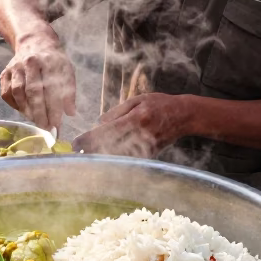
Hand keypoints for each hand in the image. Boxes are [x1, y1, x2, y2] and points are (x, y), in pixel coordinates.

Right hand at [0, 32, 75, 131]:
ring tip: (37, 121)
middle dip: (39, 112)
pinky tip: (25, 112)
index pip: (51, 88)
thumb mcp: (67, 70)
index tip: (57, 124)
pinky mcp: (4, 74)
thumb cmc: (53, 60)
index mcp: (48, 61)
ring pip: (18, 93)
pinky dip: (16, 106)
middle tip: (46, 127)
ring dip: (27, 111)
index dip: (53, 108)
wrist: (33, 42)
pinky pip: (7, 94)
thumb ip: (69, 91)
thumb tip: (70, 113)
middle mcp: (29, 62)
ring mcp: (14, 68)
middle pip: (32, 91)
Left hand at [73, 93, 193, 155]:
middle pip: (110, 146)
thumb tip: (99, 122)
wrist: (184, 115)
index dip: (89, 138)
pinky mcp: (151, 154)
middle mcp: (140, 134)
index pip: (107, 131)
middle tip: (76, 152)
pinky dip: (116, 160)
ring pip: (118, 156)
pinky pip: (130, 159)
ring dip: (101, 157)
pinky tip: (105, 159)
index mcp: (136, 118)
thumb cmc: (160, 104)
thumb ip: (118, 111)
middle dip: (91, 150)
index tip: (76, 143)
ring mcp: (146, 146)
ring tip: (86, 156)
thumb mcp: (138, 99)